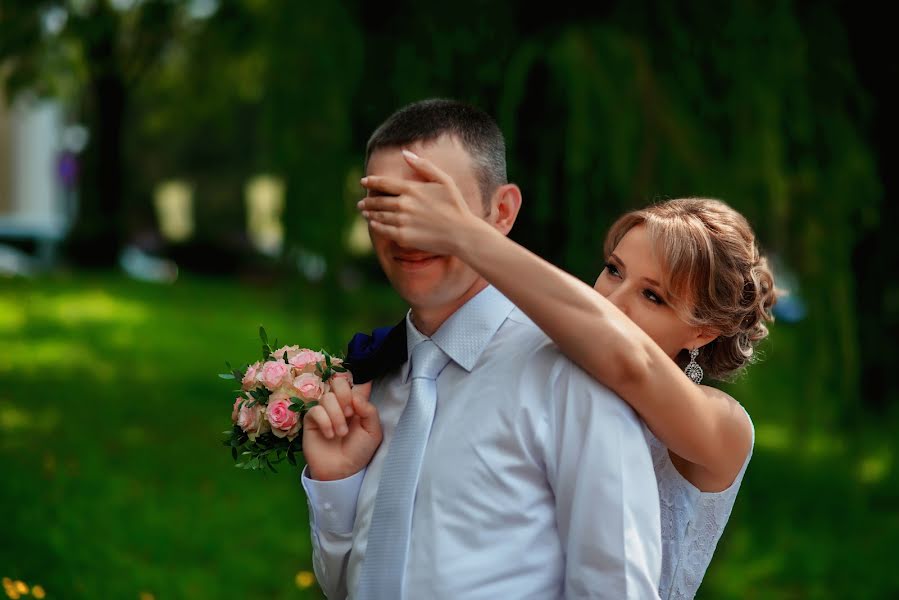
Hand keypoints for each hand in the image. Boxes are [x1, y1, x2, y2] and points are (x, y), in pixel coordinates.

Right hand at [302, 379, 381, 480]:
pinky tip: (329, 435)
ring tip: (341, 433)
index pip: (358, 382)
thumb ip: (369, 411)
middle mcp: (341, 404)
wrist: (342, 471)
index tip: (361, 390)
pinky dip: (324, 422)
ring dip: (336, 416)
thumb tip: (356, 395)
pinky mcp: (311, 420)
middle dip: (344, 395)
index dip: (360, 380)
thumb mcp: (373, 432)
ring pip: (327, 397)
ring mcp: (325, 411)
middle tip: (349, 414)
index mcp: (357, 404)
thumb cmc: (359, 452)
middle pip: (338, 381)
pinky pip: (315, 410)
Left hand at [358, 149, 481, 255]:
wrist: (461, 234)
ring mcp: (402, 221)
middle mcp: (404, 204)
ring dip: (369, 213)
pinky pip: (383, 230)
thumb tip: (405, 152)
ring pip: (379, 215)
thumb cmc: (455, 206)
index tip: (363, 182)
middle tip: (361, 203)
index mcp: (412, 189)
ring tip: (365, 213)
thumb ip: (424, 166)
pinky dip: (376, 226)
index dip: (371, 182)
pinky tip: (373, 224)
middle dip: (367, 201)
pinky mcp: (403, 237)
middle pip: (378, 200)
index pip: (384, 183)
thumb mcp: (444, 180)